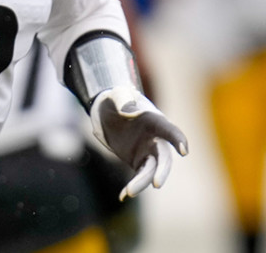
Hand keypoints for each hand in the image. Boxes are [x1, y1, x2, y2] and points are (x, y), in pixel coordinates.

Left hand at [90, 85, 188, 200]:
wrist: (109, 111)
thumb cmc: (116, 99)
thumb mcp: (116, 96)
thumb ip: (122, 99)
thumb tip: (129, 110)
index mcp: (155, 121)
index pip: (170, 131)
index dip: (177, 140)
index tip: (184, 150)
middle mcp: (156, 139)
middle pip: (164, 158)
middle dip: (161, 171)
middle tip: (156, 183)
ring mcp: (148, 152)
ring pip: (150, 171)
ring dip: (142, 182)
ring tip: (129, 192)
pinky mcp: (138, 162)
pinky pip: (138, 177)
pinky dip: (132, 186)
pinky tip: (122, 196)